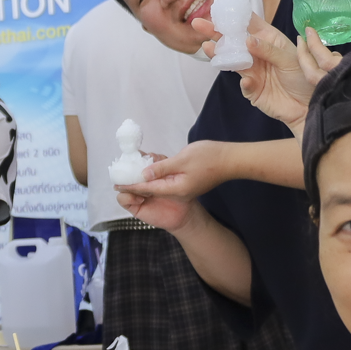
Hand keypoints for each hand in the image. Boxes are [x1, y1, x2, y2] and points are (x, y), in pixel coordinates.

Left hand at [114, 140, 237, 231]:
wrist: (233, 160)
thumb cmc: (210, 158)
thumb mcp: (183, 160)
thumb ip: (162, 168)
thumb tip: (144, 173)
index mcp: (176, 189)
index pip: (148, 188)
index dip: (132, 186)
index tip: (117, 185)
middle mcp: (178, 191)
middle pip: (152, 189)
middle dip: (136, 183)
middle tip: (120, 176)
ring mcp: (183, 187)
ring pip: (159, 184)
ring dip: (145, 178)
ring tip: (130, 170)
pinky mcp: (187, 182)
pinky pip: (168, 179)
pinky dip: (157, 174)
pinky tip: (149, 165)